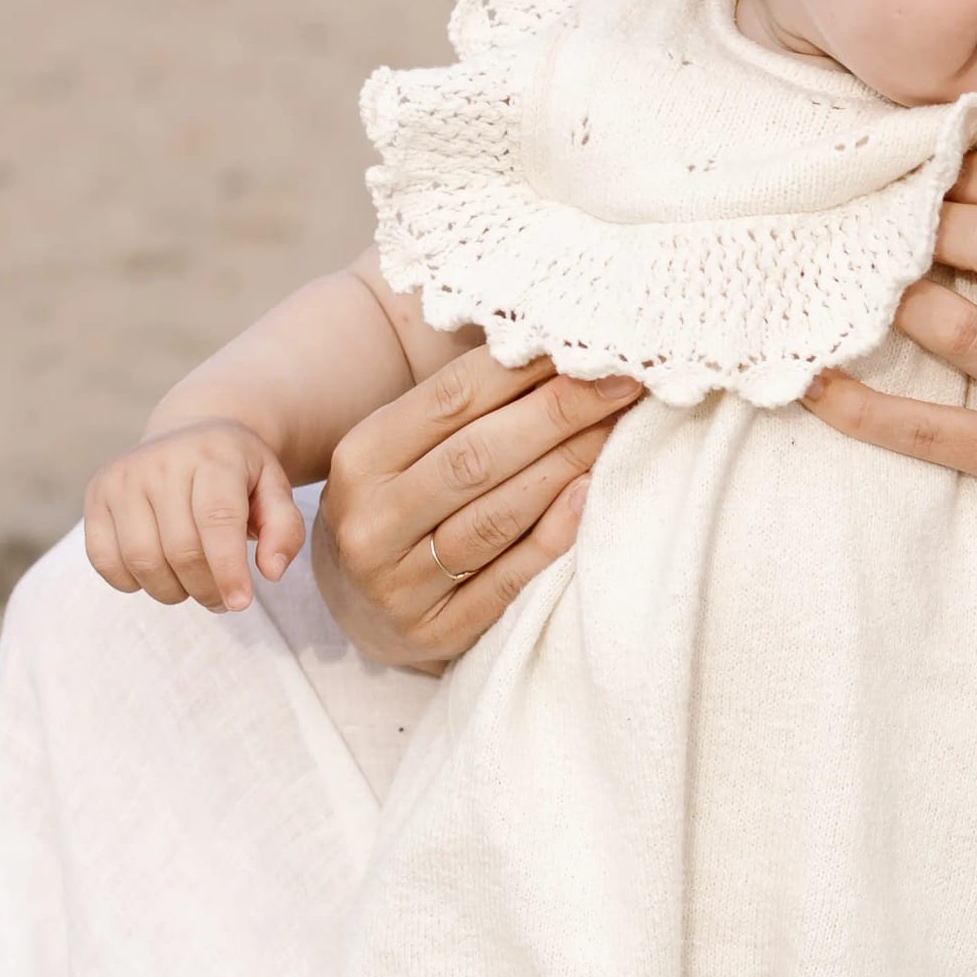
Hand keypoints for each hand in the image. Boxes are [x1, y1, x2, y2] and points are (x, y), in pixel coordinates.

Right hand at [84, 418, 302, 613]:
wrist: (190, 434)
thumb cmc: (238, 474)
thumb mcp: (274, 489)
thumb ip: (284, 529)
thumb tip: (271, 572)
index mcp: (214, 456)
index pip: (217, 521)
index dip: (227, 570)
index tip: (240, 603)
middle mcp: (162, 461)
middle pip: (181, 549)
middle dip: (206, 589)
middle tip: (222, 600)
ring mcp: (123, 477)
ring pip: (142, 560)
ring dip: (172, 591)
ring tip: (193, 587)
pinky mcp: (96, 494)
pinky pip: (104, 559)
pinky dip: (132, 583)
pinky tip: (159, 574)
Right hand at [312, 347, 644, 670]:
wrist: (355, 611)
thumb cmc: (397, 508)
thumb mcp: (400, 452)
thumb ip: (459, 407)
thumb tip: (550, 344)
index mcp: (360, 459)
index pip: (449, 400)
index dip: (522, 368)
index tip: (585, 343)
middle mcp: (371, 521)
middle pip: (477, 456)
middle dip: (558, 411)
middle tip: (621, 379)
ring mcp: (400, 584)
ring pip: (497, 517)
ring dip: (567, 464)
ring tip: (618, 426)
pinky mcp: (436, 632)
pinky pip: (509, 578)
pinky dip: (555, 534)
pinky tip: (592, 494)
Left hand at [800, 155, 976, 586]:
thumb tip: (959, 205)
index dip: (968, 173)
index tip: (910, 155)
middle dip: (931, 221)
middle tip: (868, 212)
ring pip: (966, 333)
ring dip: (896, 302)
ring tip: (840, 283)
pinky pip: (933, 430)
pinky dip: (864, 409)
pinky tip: (815, 387)